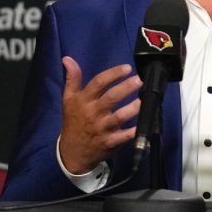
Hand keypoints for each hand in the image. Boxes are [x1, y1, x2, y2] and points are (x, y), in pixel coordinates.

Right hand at [58, 56, 141, 173]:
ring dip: (133, 108)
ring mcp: (102, 129)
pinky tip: (143, 125)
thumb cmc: (73, 121)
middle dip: (126, 88)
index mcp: (84, 101)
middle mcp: (93, 113)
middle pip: (111, 98)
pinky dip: (133, 132)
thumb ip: (72, 78)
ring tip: (144, 99)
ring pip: (119, 117)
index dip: (113, 74)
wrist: (71, 152)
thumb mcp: (68, 99)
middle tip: (140, 80)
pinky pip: (123, 137)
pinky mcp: (109, 142)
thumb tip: (67, 59)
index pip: (98, 83)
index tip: (127, 68)